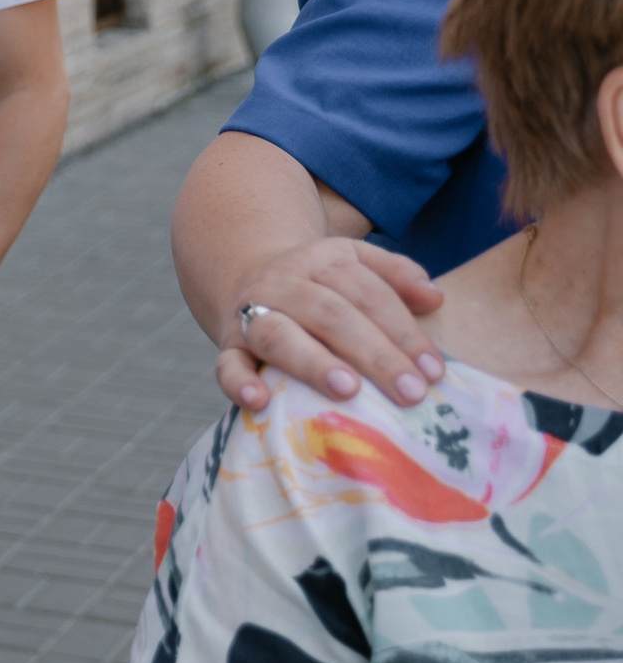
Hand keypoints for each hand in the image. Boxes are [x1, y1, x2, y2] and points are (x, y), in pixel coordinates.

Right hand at [214, 237, 445, 410]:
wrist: (250, 277)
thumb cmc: (321, 286)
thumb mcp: (356, 263)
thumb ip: (396, 274)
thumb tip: (435, 298)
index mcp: (321, 262)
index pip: (367, 293)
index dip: (404, 331)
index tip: (434, 371)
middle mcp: (283, 284)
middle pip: (330, 315)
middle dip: (374, 354)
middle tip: (411, 392)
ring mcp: (251, 313)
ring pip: (278, 335)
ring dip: (313, 363)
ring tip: (348, 391)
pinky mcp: (228, 345)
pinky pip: (227, 363)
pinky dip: (238, 382)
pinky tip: (259, 401)